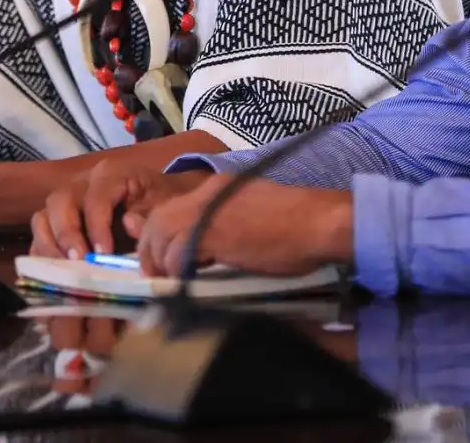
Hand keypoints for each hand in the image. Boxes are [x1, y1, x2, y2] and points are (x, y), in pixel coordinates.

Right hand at [30, 164, 205, 258]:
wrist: (157, 200)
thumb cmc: (159, 202)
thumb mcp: (162, 204)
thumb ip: (148, 215)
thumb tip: (129, 224)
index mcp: (109, 174)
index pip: (94, 198)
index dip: (97, 227)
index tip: (103, 255)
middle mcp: (81, 183)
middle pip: (59, 202)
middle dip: (66, 235)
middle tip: (79, 262)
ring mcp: (66, 201)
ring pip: (42, 217)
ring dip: (49, 245)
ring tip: (64, 270)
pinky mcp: (57, 220)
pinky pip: (39, 234)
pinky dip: (42, 253)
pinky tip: (53, 272)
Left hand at [134, 173, 352, 277]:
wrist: (318, 222)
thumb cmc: (297, 227)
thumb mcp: (252, 219)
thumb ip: (225, 229)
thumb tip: (207, 256)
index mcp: (216, 187)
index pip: (172, 209)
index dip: (161, 236)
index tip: (163, 260)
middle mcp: (206, 193)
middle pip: (158, 219)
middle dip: (151, 250)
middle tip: (155, 275)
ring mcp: (207, 210)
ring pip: (161, 234)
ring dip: (160, 262)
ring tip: (167, 283)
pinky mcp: (212, 232)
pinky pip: (177, 252)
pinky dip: (176, 269)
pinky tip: (184, 283)